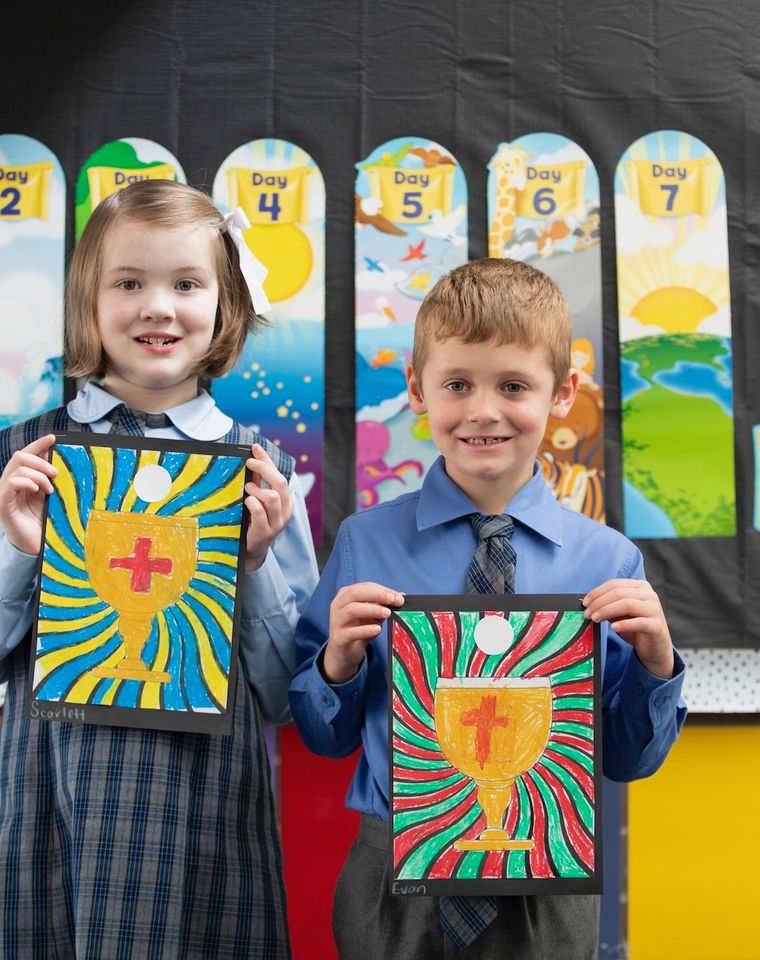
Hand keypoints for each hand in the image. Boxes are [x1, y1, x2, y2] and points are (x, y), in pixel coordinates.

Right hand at [0, 434, 56, 555]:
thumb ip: (49, 477)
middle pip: (20, 456)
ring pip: (17, 468)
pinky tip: (37, 490)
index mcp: (22, 479)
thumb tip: (56, 457)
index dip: (38, 444)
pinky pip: (11, 483)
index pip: (26, 455)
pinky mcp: (3, 504)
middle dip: (40, 460)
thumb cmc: (44, 520)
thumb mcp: (50, 494)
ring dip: (38, 475)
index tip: (53, 438)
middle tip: (56, 473)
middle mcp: (10, 483)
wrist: (36, 545)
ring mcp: (5, 492)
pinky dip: (26, 482)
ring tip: (49, 490)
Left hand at [243, 443, 293, 572]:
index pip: (279, 474)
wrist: (252, 550)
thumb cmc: (253, 522)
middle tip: (248, 463)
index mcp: (286, 500)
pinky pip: (259, 511)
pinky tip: (246, 502)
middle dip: (264, 468)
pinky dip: (251, 502)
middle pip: (280, 482)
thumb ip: (258, 483)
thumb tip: (251, 461)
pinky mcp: (266, 531)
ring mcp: (278, 522)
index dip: (267, 460)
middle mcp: (286, 510)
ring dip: (256, 489)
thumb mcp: (258, 501)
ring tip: (247, 489)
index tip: (255, 448)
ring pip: (271, 496)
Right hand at [323, 582, 404, 683]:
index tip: (398, 596)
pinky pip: (351, 632)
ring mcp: (337, 622)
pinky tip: (377, 629)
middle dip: (377, 595)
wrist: (344, 652)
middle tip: (393, 601)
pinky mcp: (339, 638)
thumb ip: (382, 605)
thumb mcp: (370, 615)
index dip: (382, 590)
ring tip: (387, 613)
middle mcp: (338, 606)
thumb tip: (400, 597)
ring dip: (372, 610)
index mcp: (345, 596)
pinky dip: (365, 630)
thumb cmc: (357, 629)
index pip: (364, 587)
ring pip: (351, 610)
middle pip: (355, 594)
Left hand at [582, 578, 673, 678]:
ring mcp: (654, 609)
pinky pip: (639, 622)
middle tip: (587, 614)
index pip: (614, 584)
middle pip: (619, 593)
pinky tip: (614, 628)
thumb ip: (609, 605)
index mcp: (640, 586)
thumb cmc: (635, 627)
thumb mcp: (620, 613)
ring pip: (627, 604)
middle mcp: (649, 595)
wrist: (655, 647)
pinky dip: (624, 624)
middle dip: (599, 603)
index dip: (597, 592)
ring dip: (607, 611)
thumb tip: (589, 603)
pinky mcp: (657, 626)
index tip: (585, 602)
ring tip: (596, 619)